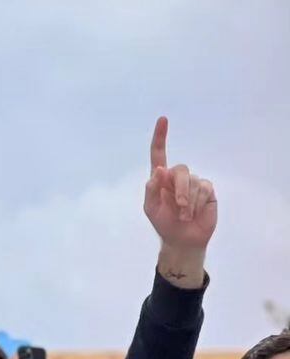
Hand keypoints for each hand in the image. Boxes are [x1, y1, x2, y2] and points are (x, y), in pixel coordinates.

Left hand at [145, 118, 215, 287]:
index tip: (163, 119)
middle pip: (180, 169)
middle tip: (178, 206)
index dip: (160, 137)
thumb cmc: (164, 223)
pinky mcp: (207, 191)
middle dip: (179, 189)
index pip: (159, 153)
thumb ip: (151, 189)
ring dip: (188, 202)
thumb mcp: (150, 208)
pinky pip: (204, 188)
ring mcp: (193, 183)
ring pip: (193, 181)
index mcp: (160, 178)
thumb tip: (159, 169)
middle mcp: (177, 177)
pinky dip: (198, 202)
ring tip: (185, 215)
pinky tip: (194, 213)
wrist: (182, 239)